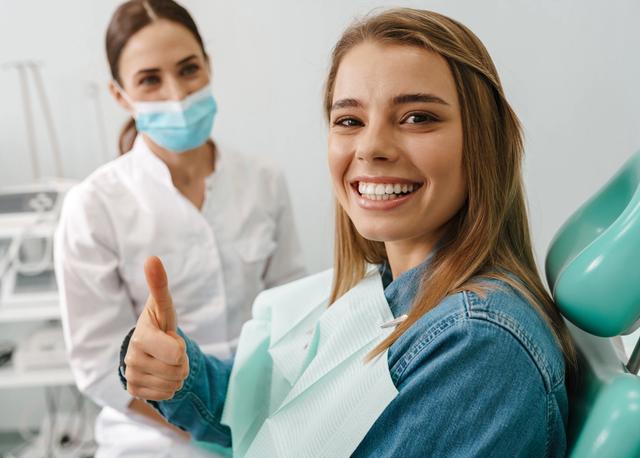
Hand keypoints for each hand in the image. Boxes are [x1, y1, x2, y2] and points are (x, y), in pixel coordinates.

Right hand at [125, 256, 188, 400]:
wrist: (144, 347)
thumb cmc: (158, 323)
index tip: (169, 337)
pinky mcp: (133, 390)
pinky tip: (159, 373)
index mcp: (141, 337)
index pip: (176, 354)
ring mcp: (131, 376)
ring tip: (164, 360)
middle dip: (181, 361)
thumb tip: (152, 258)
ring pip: (174, 384)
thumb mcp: (163, 305)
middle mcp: (132, 358)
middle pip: (178, 370)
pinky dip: (168, 386)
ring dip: (175, 373)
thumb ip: (159, 284)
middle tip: (169, 350)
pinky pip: (167, 395)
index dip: (180, 347)